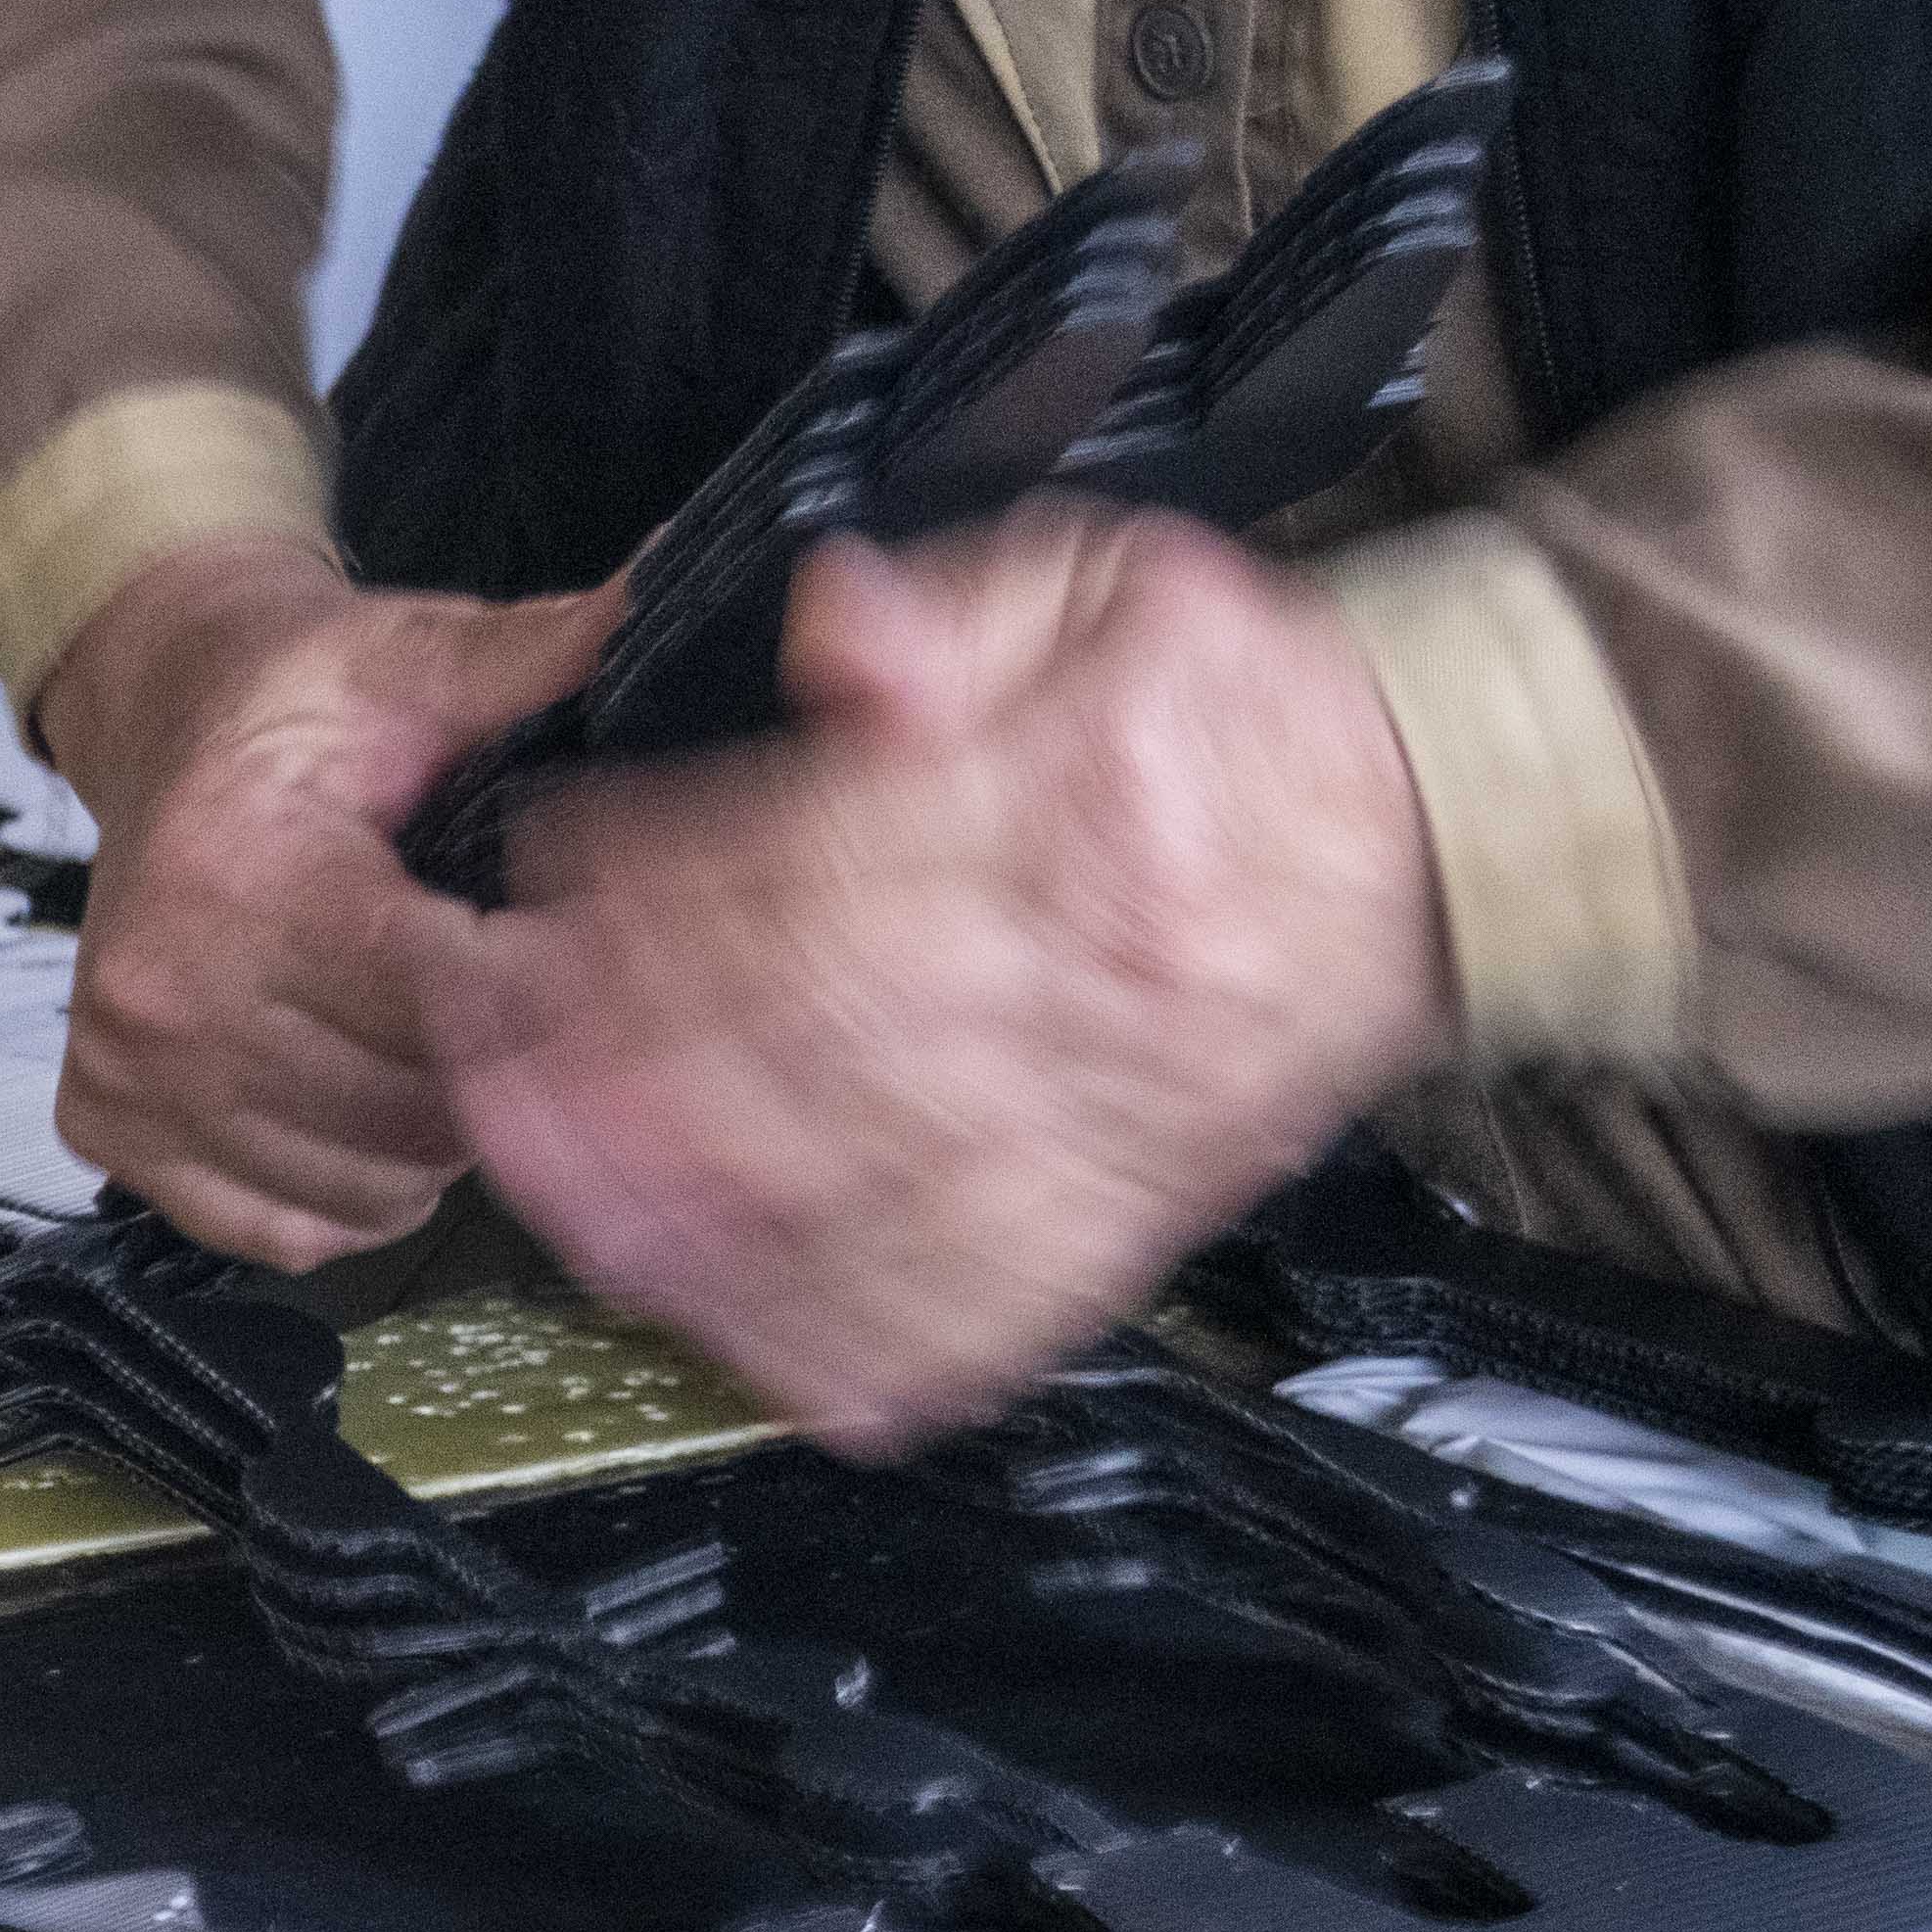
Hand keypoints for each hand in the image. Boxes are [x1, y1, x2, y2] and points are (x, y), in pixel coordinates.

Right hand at [39, 533, 620, 1268]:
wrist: (161, 720)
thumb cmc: (292, 705)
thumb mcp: (409, 656)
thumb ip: (533, 655)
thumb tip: (662, 599)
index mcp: (242, 873)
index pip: (436, 998)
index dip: (536, 993)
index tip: (579, 963)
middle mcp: (164, 985)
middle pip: (404, 1108)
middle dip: (492, 1074)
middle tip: (514, 1008)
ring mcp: (127, 1068)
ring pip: (354, 1185)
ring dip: (427, 1145)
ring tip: (438, 1053)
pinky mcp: (106, 1123)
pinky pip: (276, 1225)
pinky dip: (344, 1194)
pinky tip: (363, 1111)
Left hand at [430, 505, 1452, 1458]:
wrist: (1439, 829)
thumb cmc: (1245, 710)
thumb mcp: (1113, 581)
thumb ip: (958, 608)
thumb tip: (840, 629)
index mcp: (1072, 806)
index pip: (828, 856)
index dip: (661, 882)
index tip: (546, 888)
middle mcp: (1089, 974)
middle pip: (823, 1038)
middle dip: (632, 1067)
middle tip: (492, 1071)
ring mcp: (1112, 1112)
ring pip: (887, 1190)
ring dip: (707, 1218)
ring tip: (567, 1214)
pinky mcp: (1133, 1212)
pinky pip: (994, 1305)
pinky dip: (869, 1341)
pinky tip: (754, 1351)